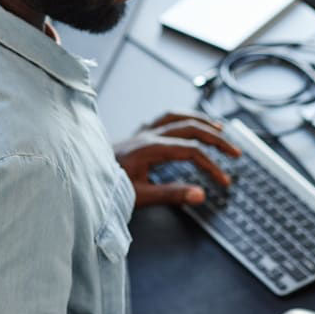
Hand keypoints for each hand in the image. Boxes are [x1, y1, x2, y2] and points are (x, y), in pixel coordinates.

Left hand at [114, 112, 240, 206]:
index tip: (223, 181)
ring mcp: (141, 132)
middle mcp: (147, 135)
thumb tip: (200, 194)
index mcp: (149, 148)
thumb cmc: (106, 188)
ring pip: (177, 117)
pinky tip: (188, 124)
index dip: (211, 165)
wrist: (79, 178)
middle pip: (190, 128)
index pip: (191, 151)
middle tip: (235, 152)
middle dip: (216, 139)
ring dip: (201, 121)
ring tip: (219, 128)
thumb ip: (171, 195)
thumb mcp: (139, 196)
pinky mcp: (136, 135)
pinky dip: (181, 119)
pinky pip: (164, 119)